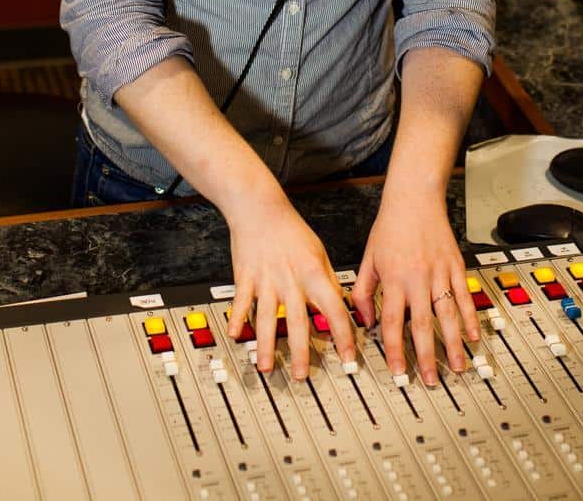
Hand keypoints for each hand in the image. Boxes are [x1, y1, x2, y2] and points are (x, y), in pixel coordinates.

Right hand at [223, 194, 356, 379]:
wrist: (260, 208)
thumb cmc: (290, 229)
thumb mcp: (319, 253)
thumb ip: (329, 282)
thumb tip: (341, 306)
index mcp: (314, 274)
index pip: (334, 310)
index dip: (344, 335)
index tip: (348, 356)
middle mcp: (290, 280)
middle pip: (298, 322)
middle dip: (300, 352)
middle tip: (301, 375)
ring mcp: (266, 280)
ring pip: (268, 318)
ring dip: (266, 345)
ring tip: (266, 367)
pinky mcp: (246, 278)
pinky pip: (241, 302)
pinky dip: (237, 318)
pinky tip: (235, 334)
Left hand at [351, 187, 478, 385]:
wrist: (414, 198)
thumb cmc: (390, 227)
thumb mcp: (368, 259)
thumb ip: (363, 292)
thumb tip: (366, 321)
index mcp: (394, 280)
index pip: (393, 323)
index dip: (394, 351)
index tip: (398, 372)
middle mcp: (418, 279)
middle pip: (423, 326)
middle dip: (427, 357)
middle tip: (430, 380)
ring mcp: (440, 274)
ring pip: (448, 316)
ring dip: (453, 344)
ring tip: (458, 367)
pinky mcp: (456, 267)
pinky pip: (465, 297)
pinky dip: (470, 317)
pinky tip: (474, 335)